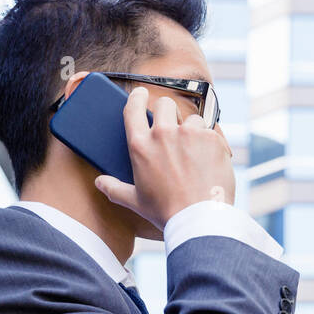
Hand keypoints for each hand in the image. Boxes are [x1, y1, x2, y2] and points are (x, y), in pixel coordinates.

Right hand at [94, 89, 235, 230]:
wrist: (199, 219)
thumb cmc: (166, 212)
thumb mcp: (135, 201)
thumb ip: (114, 189)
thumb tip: (100, 182)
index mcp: (140, 145)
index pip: (133, 108)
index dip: (137, 97)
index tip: (141, 93)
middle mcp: (163, 133)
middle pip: (165, 104)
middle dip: (168, 112)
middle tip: (174, 128)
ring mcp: (190, 134)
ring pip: (193, 119)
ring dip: (194, 131)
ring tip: (196, 155)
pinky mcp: (212, 139)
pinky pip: (213, 133)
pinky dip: (213, 145)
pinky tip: (211, 163)